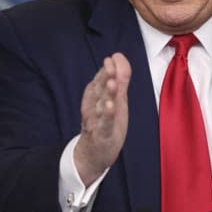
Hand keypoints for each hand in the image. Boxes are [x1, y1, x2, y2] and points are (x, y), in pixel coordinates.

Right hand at [74, 53, 130, 185]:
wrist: (93, 154)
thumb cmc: (105, 123)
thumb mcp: (114, 100)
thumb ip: (118, 80)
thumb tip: (119, 57)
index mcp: (97, 97)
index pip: (101, 79)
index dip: (108, 68)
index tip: (114, 57)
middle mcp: (94, 106)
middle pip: (99, 89)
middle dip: (105, 76)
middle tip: (110, 64)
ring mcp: (96, 121)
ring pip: (101, 105)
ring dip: (107, 94)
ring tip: (113, 83)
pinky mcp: (101, 135)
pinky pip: (104, 124)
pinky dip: (107, 116)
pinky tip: (110, 107)